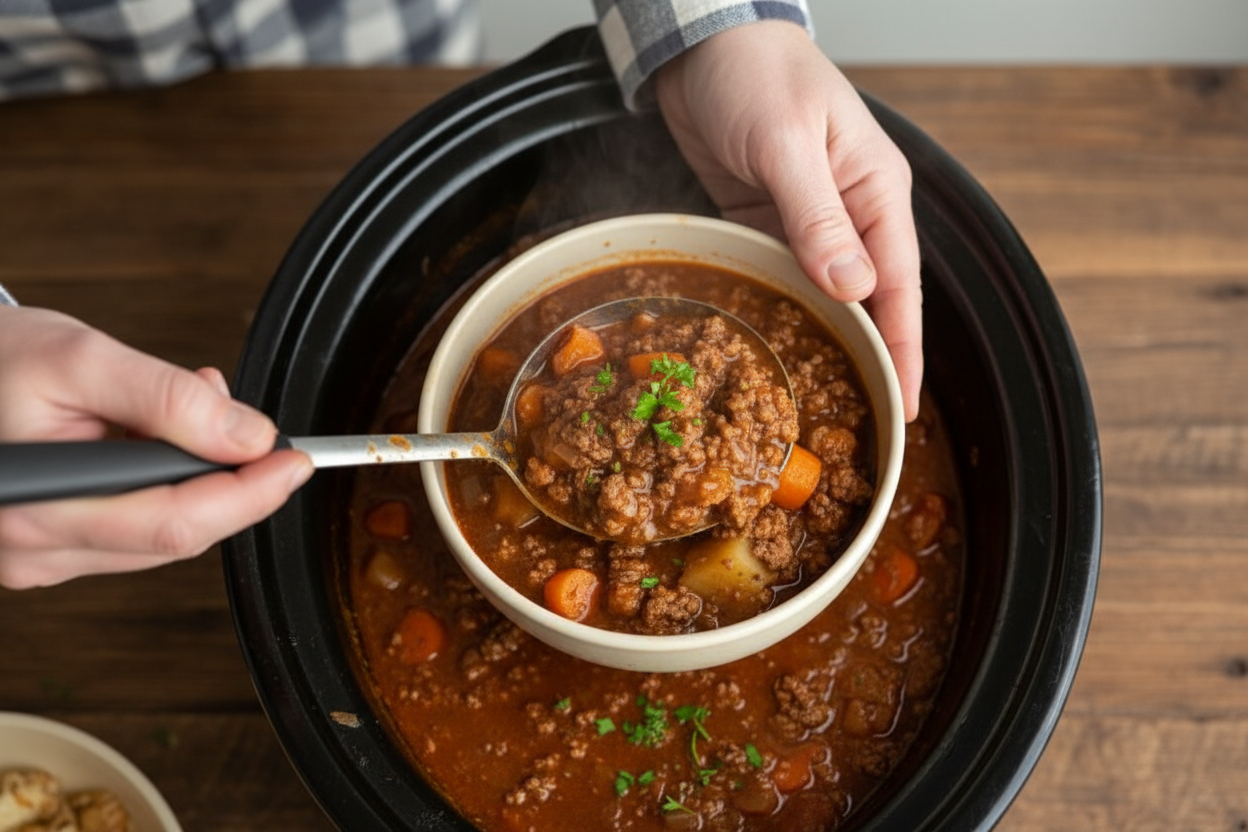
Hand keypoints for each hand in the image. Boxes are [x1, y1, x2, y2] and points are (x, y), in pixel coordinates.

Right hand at [0, 306, 312, 588]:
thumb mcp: (81, 358)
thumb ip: (168, 399)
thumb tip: (248, 438)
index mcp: (37, 508)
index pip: (175, 523)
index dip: (249, 495)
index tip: (295, 460)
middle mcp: (34, 549)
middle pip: (178, 535)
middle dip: (232, 481)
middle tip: (248, 422)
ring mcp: (42, 557)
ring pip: (165, 534)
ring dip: (201, 477)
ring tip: (190, 406)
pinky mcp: (53, 550)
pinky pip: (139, 529)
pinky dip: (170, 485)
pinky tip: (159, 436)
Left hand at [655, 21, 922, 419]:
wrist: (703, 46)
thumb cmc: (758, 74)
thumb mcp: (788, 143)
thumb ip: (817, 217)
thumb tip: (852, 287)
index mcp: (875, 190)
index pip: (899, 284)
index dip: (904, 349)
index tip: (904, 405)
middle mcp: (849, 213)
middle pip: (867, 300)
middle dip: (867, 357)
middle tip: (862, 419)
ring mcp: (807, 223)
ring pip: (822, 296)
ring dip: (819, 340)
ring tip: (815, 398)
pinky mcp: (765, 225)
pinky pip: (779, 278)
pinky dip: (777, 311)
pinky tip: (769, 346)